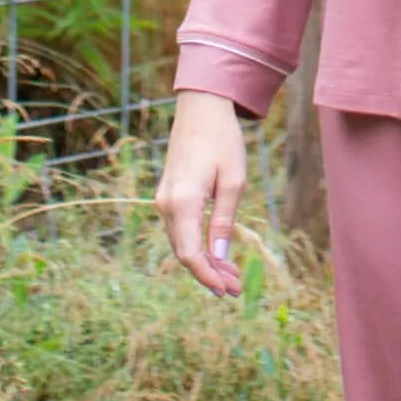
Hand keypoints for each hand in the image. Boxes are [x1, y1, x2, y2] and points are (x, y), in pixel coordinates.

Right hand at [155, 91, 248, 295]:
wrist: (201, 109)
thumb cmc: (222, 141)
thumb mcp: (233, 181)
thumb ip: (224, 221)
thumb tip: (220, 256)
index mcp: (182, 202)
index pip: (191, 254)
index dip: (208, 277)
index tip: (228, 291)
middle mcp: (166, 204)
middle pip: (184, 253)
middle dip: (209, 274)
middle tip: (236, 288)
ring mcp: (163, 200)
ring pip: (182, 243)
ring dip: (204, 262)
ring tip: (232, 274)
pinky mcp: (168, 195)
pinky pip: (180, 230)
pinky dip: (197, 245)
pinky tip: (216, 253)